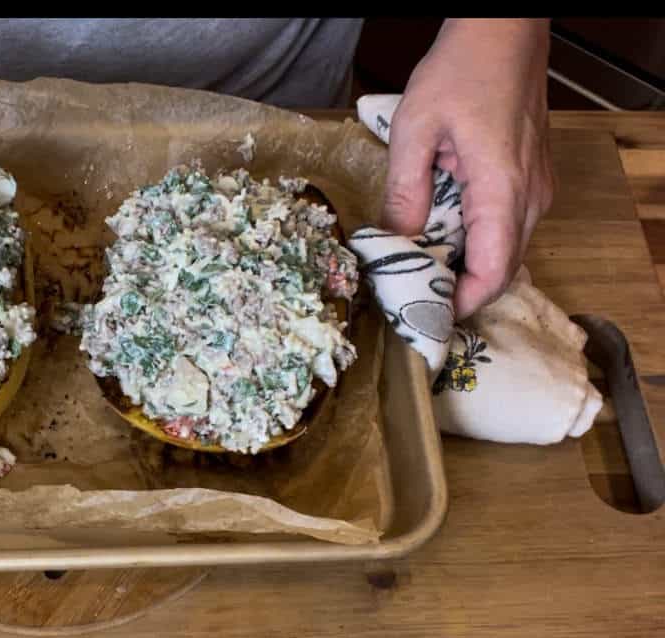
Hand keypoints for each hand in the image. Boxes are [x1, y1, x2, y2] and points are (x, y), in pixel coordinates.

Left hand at [381, 19, 553, 317]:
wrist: (502, 32)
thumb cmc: (461, 70)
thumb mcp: (414, 128)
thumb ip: (405, 190)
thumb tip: (393, 241)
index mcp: (503, 188)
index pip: (493, 271)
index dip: (461, 303)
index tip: (424, 315)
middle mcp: (530, 196)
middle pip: (501, 269)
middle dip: (458, 292)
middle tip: (411, 300)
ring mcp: (535, 188)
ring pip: (504, 250)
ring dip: (465, 267)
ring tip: (417, 271)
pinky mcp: (530, 179)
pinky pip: (506, 228)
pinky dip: (475, 243)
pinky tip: (437, 238)